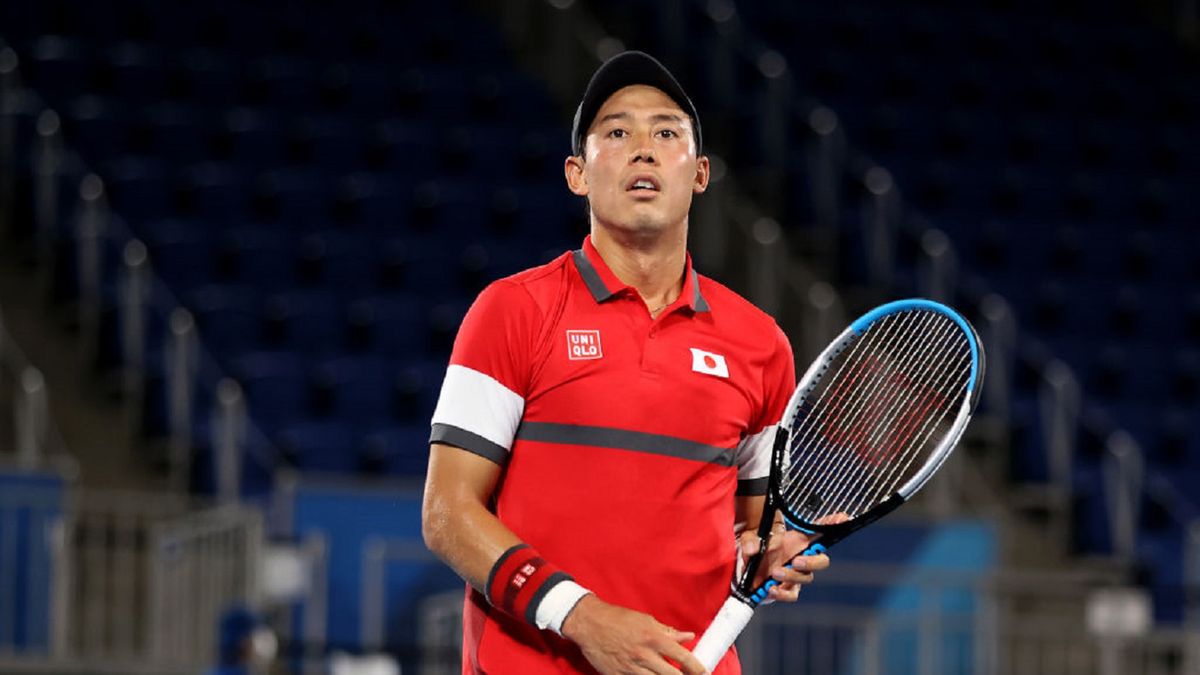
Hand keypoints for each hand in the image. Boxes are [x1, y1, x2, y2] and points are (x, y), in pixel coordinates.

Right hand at [561, 594, 708, 674]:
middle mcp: (645, 656)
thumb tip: (687, 637)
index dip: (697, 668)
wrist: (589, 624)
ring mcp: (631, 669)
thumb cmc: (617, 619)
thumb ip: (668, 631)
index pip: (683, 657)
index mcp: (654, 639)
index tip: (703, 672)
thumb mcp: (646, 620)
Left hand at [737, 513, 846, 602]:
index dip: (832, 524)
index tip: (843, 517)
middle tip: (796, 561)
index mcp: (798, 542)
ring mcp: (795, 575)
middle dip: (812, 562)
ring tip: (775, 572)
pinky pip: (792, 595)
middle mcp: (801, 558)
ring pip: (806, 578)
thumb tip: (752, 550)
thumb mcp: (751, 538)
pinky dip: (782, 593)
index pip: (820, 532)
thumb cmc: (754, 550)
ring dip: (791, 576)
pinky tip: (771, 588)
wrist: (744, 571)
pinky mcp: (786, 589)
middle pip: (822, 561)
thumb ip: (751, 541)